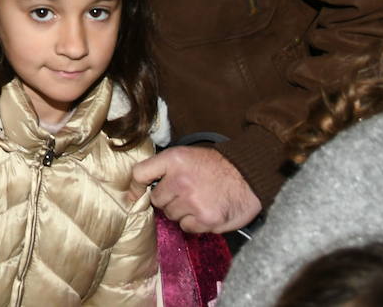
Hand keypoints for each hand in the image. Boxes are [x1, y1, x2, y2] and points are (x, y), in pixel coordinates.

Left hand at [130, 146, 261, 233]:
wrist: (248, 175)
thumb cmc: (216, 166)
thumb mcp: (186, 156)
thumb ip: (160, 169)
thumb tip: (134, 191)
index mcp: (174, 160)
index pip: (139, 174)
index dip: (136, 186)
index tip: (138, 192)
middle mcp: (180, 180)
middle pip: (156, 200)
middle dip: (168, 199)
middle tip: (186, 192)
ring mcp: (192, 202)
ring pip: (172, 215)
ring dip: (182, 211)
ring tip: (199, 200)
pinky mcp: (205, 219)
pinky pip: (187, 227)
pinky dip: (195, 222)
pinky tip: (206, 210)